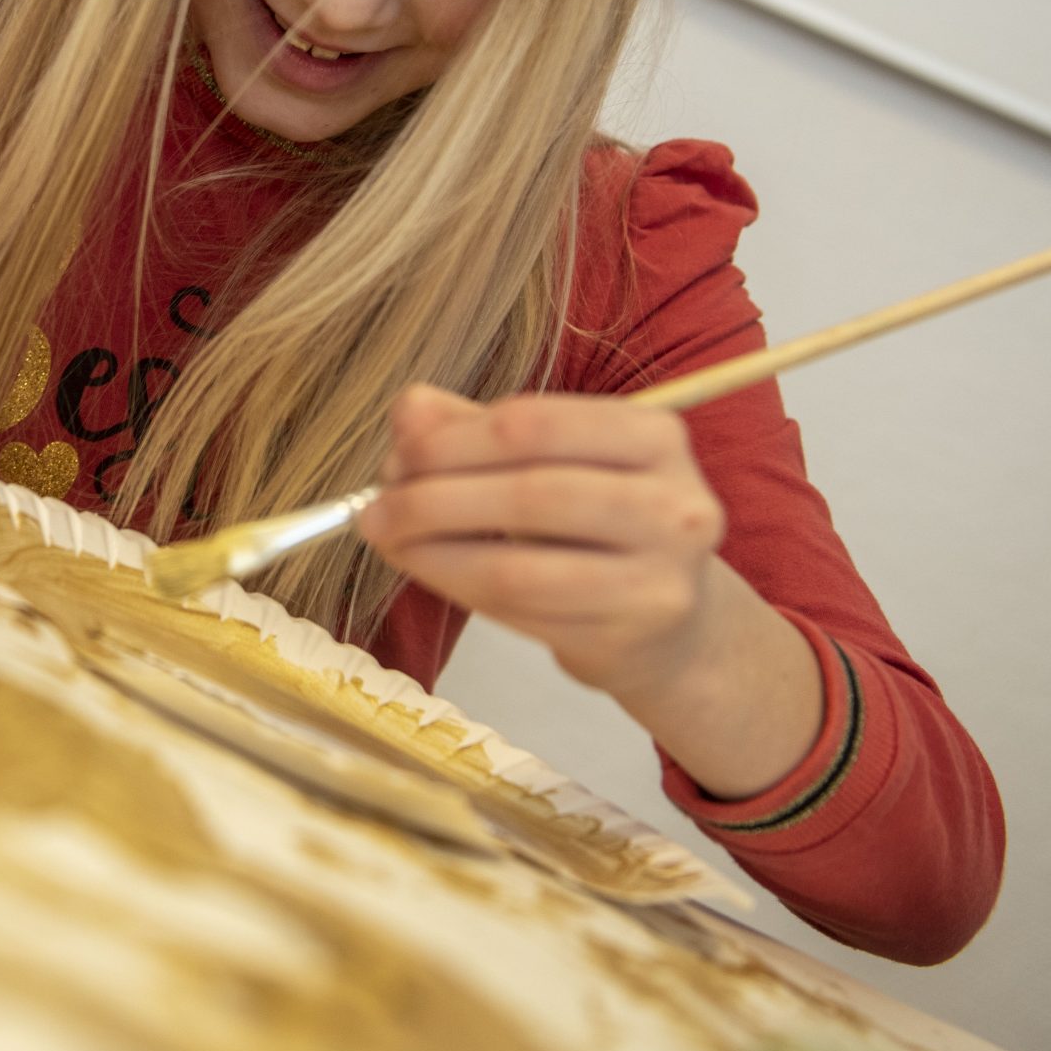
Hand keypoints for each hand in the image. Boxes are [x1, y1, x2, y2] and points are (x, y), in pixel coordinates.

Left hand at [362, 384, 724, 700]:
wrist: (673, 623)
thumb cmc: (598, 523)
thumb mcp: (550, 460)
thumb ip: (477, 429)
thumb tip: (409, 410)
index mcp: (655, 437)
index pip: (535, 424)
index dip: (452, 440)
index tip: (398, 454)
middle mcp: (674, 505)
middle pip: (528, 495)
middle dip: (432, 500)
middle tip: (376, 507)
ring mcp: (657, 579)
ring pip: (518, 568)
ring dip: (433, 555)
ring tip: (389, 541)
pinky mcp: (627, 639)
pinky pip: (520, 616)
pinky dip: (460, 590)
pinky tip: (431, 572)